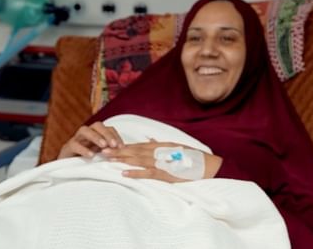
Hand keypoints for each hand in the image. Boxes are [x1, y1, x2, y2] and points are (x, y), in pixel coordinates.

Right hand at [58, 122, 123, 159]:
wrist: (68, 168)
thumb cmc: (87, 160)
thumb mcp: (101, 155)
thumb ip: (110, 151)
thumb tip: (125, 152)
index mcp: (97, 134)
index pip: (109, 129)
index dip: (116, 136)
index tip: (122, 146)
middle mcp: (87, 134)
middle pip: (97, 125)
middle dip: (106, 133)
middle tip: (113, 144)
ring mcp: (76, 139)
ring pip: (84, 130)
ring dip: (95, 136)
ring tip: (103, 146)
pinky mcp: (67, 147)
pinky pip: (74, 144)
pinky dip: (83, 149)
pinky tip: (90, 155)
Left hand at [104, 141, 222, 181]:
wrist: (209, 166)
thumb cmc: (195, 158)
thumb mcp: (178, 148)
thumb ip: (162, 144)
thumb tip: (150, 139)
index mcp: (163, 146)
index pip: (140, 145)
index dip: (125, 145)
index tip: (112, 145)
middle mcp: (161, 151)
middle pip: (135, 150)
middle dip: (119, 150)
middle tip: (102, 150)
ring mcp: (163, 162)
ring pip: (138, 159)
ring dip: (123, 159)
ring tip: (109, 159)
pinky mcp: (166, 173)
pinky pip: (147, 172)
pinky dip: (135, 172)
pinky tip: (124, 172)